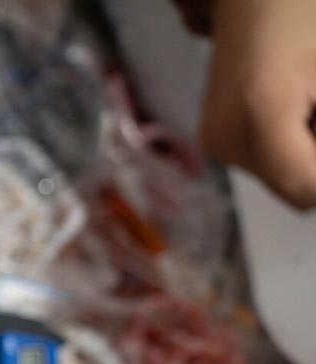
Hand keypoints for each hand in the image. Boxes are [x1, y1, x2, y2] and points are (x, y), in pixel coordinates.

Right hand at [200, 0, 315, 207]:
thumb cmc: (305, 16)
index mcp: (262, 110)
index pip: (306, 189)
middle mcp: (226, 137)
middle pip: (294, 190)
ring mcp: (215, 143)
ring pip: (282, 181)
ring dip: (307, 157)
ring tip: (309, 107)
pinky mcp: (213, 142)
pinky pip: (265, 166)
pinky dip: (290, 150)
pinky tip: (292, 112)